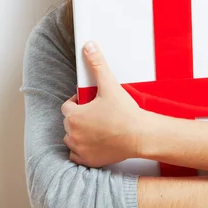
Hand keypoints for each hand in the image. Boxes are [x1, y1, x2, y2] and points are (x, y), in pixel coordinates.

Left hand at [61, 41, 145, 167]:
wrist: (140, 135)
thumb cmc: (125, 112)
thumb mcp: (109, 85)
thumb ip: (97, 65)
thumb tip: (88, 46)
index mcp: (74, 116)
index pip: (67, 106)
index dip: (77, 102)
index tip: (90, 101)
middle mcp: (73, 134)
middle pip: (69, 122)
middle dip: (79, 116)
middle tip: (97, 112)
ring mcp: (80, 149)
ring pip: (71, 139)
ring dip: (79, 133)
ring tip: (97, 126)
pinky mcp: (88, 160)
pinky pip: (76, 156)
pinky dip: (82, 150)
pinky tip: (95, 142)